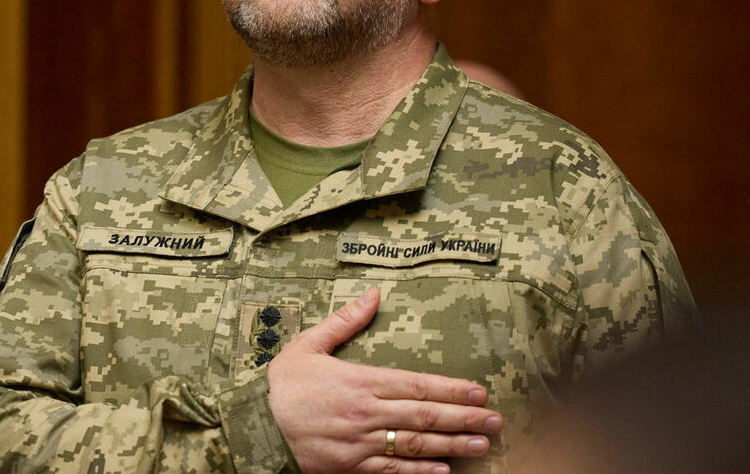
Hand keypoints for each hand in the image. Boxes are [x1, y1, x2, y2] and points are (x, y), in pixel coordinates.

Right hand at [267, 287, 502, 473]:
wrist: (254, 427)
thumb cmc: (284, 386)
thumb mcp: (307, 345)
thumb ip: (343, 322)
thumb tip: (372, 294)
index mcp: (359, 381)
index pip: (416, 384)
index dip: (451, 388)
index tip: (479, 390)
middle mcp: (365, 413)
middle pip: (424, 416)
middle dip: (464, 417)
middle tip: (495, 419)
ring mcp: (360, 444)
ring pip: (414, 445)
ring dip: (452, 444)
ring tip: (482, 443)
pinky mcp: (351, 468)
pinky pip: (391, 471)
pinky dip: (419, 472)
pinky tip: (444, 470)